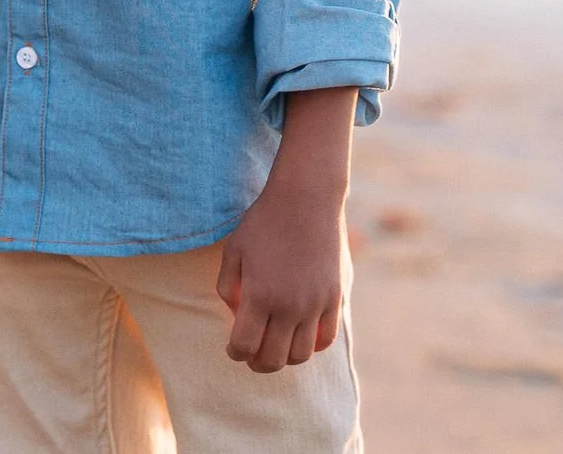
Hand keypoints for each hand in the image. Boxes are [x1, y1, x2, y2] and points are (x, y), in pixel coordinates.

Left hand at [216, 86, 355, 371]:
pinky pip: (325, 340)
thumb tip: (236, 315)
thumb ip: (228, 288)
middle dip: (257, 362)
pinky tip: (299, 334)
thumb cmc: (264, 222)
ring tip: (275, 344)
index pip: (244, 346)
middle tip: (251, 353)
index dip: (234, 352)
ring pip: (300, 356)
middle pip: (272, 360)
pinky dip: (311, 345)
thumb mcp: (234, 251)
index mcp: (259, 295)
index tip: (233, 348)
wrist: (306, 199)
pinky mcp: (334, 298)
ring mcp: (315, 305)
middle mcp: (289, 306)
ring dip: (284, 357)